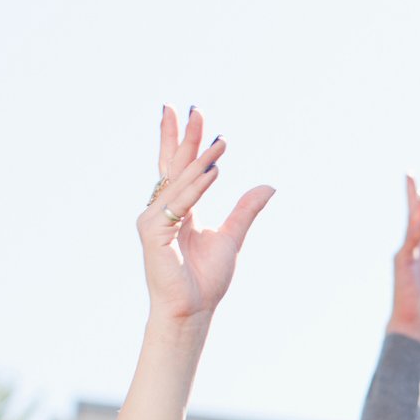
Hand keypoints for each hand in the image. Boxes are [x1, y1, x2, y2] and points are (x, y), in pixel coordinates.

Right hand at [138, 106, 274, 324]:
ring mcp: (154, 220)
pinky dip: (197, 188)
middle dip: (184, 137)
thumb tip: (267, 186)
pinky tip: (214, 171)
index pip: (179, 167)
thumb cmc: (207, 279)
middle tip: (194, 109)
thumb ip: (246, 210)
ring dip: (200, 160)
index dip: (183, 140)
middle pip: (174, 165)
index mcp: (179, 208)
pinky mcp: (153, 232)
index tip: (188, 113)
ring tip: (220, 141)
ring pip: (180, 182)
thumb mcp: (232, 237)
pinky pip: (179, 204)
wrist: (194, 309)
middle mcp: (162, 209)